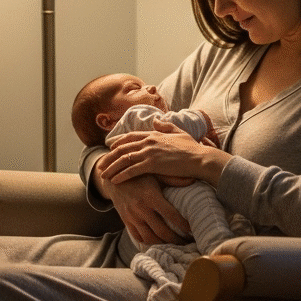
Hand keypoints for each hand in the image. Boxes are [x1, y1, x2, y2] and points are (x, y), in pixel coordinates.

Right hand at [95, 163, 190, 243]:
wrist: (113, 178)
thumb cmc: (138, 174)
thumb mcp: (155, 173)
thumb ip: (173, 178)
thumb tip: (193, 179)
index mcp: (151, 196)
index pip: (171, 215)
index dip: (183, 225)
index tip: (192, 230)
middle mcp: (141, 209)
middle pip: (162, 231)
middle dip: (176, 240)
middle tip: (187, 242)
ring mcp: (132, 217)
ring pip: (150, 238)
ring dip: (163, 244)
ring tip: (174, 245)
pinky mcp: (126, 221)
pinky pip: (138, 237)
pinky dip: (149, 242)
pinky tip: (158, 242)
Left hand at [100, 119, 230, 185]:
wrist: (200, 159)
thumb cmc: (193, 148)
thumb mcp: (179, 132)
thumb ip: (166, 126)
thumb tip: (156, 119)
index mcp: (154, 134)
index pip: (131, 136)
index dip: (119, 141)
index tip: (110, 147)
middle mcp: (149, 141)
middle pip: (123, 148)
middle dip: (110, 157)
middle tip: (100, 164)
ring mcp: (149, 152)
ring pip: (124, 159)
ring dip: (111, 167)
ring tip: (102, 175)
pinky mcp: (152, 164)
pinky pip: (131, 170)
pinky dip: (121, 175)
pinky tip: (114, 181)